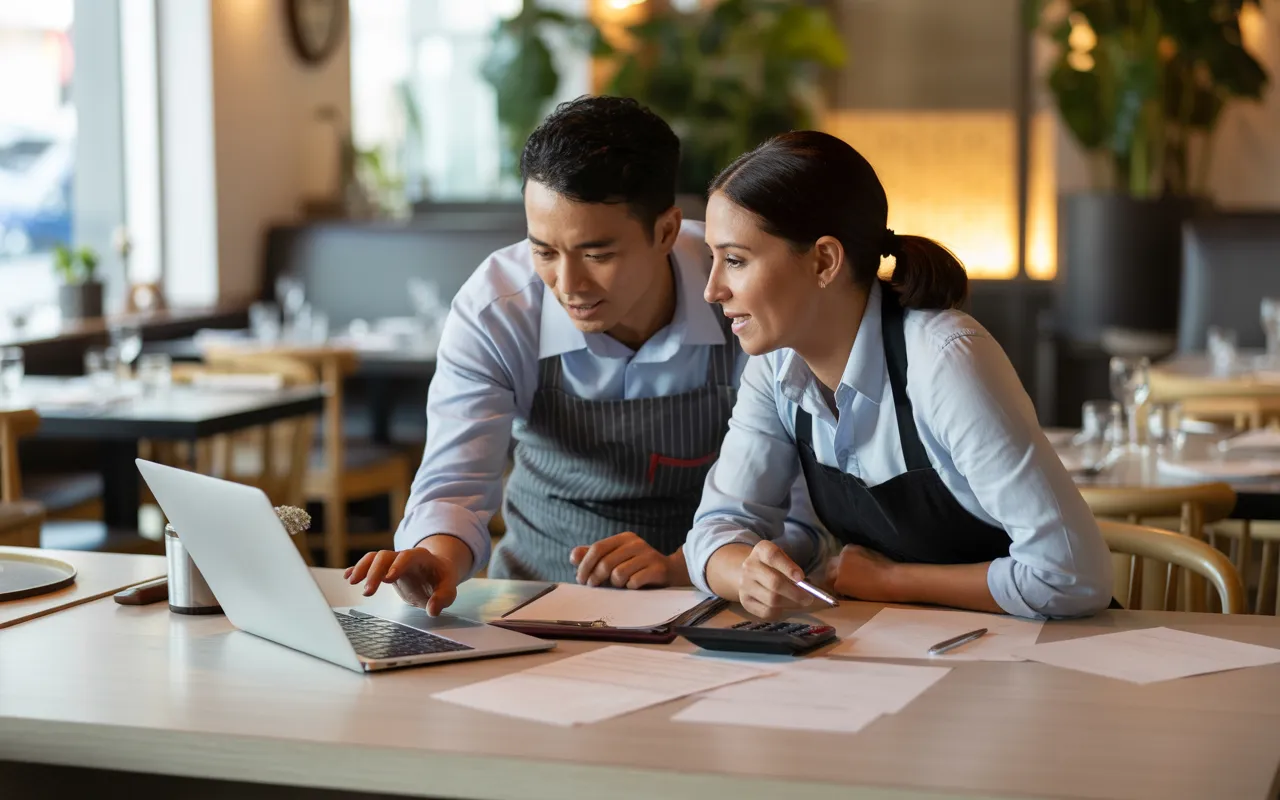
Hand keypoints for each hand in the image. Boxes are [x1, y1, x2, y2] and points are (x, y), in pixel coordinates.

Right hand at [344, 548, 458, 615]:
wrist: (436, 571)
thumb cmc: (441, 580)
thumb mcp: (448, 588)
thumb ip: (443, 597)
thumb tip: (433, 609)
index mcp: (421, 557)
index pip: (408, 556)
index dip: (397, 565)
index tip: (388, 579)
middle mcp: (403, 556)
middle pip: (385, 556)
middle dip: (374, 572)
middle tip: (367, 591)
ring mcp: (392, 561)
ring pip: (373, 558)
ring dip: (362, 568)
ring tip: (352, 582)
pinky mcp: (384, 569)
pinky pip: (368, 564)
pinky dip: (357, 568)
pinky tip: (348, 576)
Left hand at [569, 532, 680, 588]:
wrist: (669, 571)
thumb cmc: (635, 566)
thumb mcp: (615, 558)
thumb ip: (594, 556)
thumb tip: (574, 556)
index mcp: (623, 538)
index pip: (597, 548)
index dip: (585, 565)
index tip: (580, 579)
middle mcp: (636, 543)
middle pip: (606, 562)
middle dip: (595, 578)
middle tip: (594, 586)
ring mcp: (648, 555)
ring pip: (619, 574)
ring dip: (615, 584)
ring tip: (620, 584)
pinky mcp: (657, 569)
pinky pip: (634, 582)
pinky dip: (630, 587)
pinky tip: (634, 586)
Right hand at [736, 540, 813, 620]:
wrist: (749, 574)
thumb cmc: (773, 566)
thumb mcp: (781, 559)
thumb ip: (792, 569)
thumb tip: (807, 587)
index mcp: (761, 550)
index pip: (773, 556)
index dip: (788, 567)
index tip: (801, 578)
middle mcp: (749, 566)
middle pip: (774, 582)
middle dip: (795, 593)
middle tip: (809, 598)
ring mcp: (744, 585)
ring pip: (772, 600)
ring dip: (790, 604)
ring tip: (800, 603)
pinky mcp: (745, 601)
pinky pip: (766, 612)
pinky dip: (780, 612)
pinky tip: (784, 607)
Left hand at [827, 544, 898, 601]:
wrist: (890, 579)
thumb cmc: (887, 568)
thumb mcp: (870, 554)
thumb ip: (858, 557)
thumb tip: (854, 564)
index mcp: (848, 548)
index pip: (838, 558)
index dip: (842, 567)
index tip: (848, 574)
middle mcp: (841, 557)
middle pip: (830, 566)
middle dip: (834, 573)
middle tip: (844, 582)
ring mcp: (839, 570)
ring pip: (829, 577)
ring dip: (835, 582)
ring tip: (846, 589)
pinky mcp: (839, 583)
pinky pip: (833, 588)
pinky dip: (839, 591)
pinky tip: (848, 594)